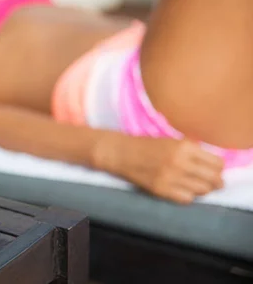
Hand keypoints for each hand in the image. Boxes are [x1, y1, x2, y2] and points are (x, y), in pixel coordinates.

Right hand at [94, 135, 223, 203]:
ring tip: (196, 185)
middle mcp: (180, 162)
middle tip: (212, 181)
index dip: (218, 168)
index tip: (214, 169)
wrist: (121, 153)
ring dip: (202, 189)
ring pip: (202, 190)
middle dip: (215, 181)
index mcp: (185, 146)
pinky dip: (188, 196)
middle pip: (213, 179)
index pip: (217, 163)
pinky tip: (182, 190)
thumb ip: (192, 150)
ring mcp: (171, 178)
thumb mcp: (172, 141)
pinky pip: (187, 199)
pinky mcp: (161, 190)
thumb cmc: (147, 145)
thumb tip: (212, 163)